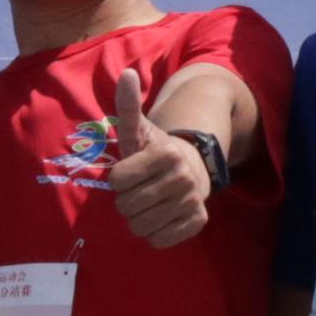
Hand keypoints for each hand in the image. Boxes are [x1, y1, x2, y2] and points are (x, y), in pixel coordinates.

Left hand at [104, 66, 211, 248]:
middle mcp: (183, 177)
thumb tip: (127, 74)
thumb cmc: (155, 152)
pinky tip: (162, 216)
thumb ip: (128, 105)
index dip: (119, 179)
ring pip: (140, 227)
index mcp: (166, 153)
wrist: (193, 168)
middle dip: (127, 200)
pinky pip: (159, 241)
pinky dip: (155, 233)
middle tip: (142, 188)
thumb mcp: (139, 130)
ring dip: (138, 219)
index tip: (133, 171)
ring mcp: (192, 201)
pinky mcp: (198, 221)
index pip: (117, 181)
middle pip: (126, 207)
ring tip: (150, 203)